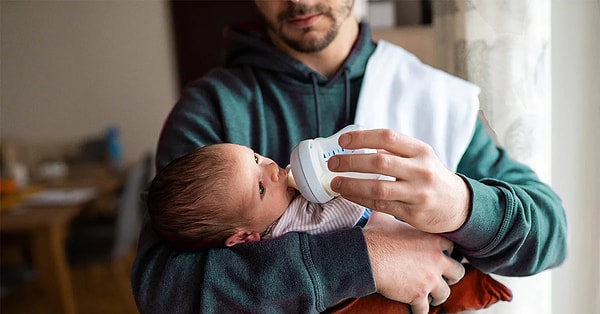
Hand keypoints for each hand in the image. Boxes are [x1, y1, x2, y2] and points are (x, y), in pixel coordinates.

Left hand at [328, 128, 469, 232]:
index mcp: (420, 150)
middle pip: (380, 162)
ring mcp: (418, 192)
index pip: (388, 137)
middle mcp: (421, 169)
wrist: (458, 205)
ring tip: (335, 182)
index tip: (342, 140)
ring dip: (352, 184)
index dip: (362, 137)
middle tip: (332, 163)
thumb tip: (357, 144)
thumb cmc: (430, 176)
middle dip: (351, 162)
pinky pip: (381, 205)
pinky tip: (348, 195)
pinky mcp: (414, 213)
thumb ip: (393, 150)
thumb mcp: (419, 157)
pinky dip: (360, 199)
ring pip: (379, 187)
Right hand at [363, 212, 464, 313]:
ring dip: (438, 296)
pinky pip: (424, 309)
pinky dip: (420, 311)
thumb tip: (381, 202)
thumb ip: (391, 213)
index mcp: (431, 240)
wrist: (367, 256)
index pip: (451, 247)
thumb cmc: (375, 236)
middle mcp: (436, 260)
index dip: (447, 252)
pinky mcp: (418, 295)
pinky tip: (415, 310)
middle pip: (458, 271)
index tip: (442, 256)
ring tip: (432, 298)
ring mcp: (429, 279)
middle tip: (444, 279)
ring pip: (445, 293)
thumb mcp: (385, 218)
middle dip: (452, 276)